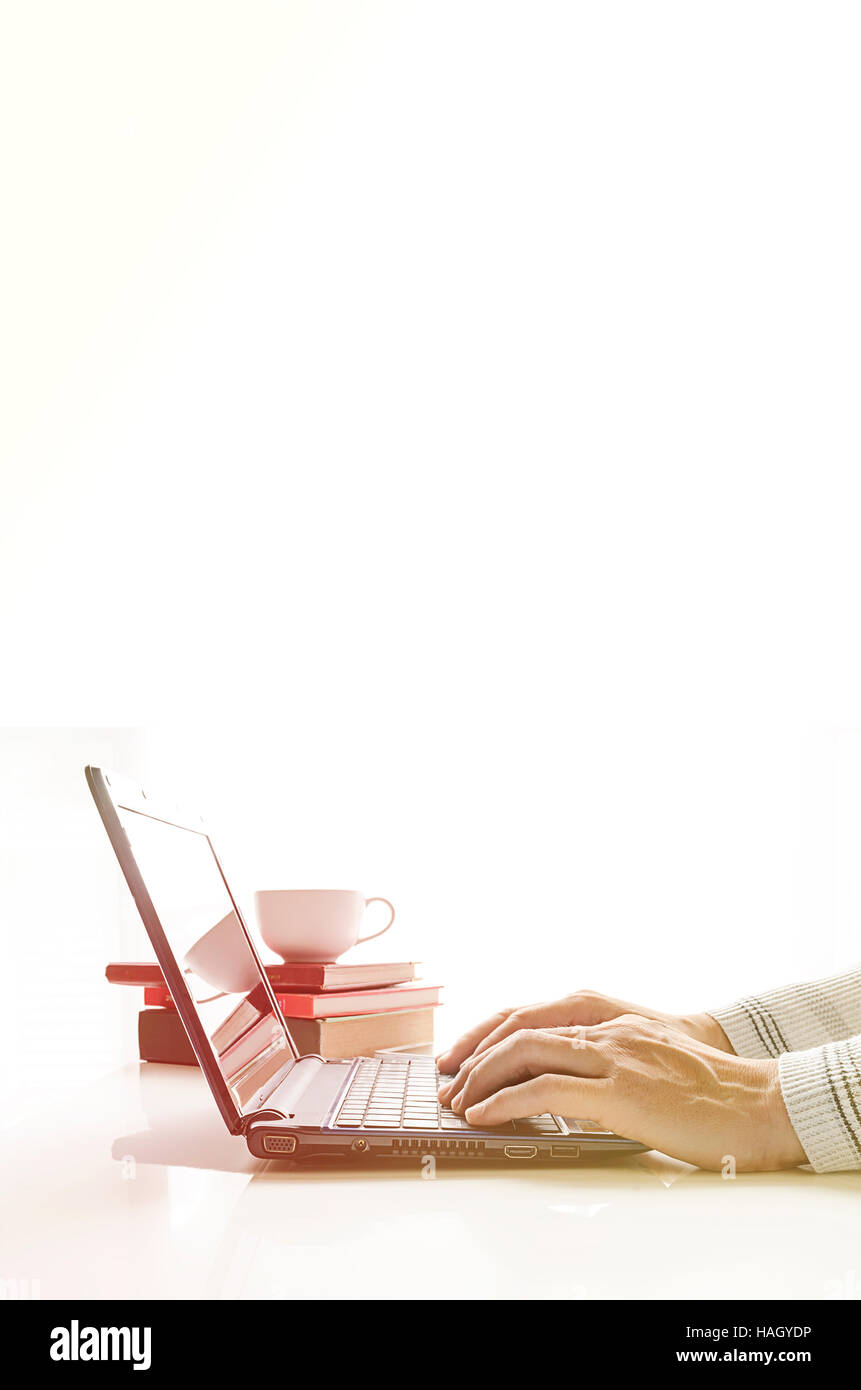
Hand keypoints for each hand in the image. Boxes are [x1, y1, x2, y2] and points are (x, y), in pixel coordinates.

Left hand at [439, 1013, 804, 1171]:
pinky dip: (505, 1101)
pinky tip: (485, 1117)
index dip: (486, 1032)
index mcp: (610, 1015)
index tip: (458, 1054)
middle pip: (518, 1027)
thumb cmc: (707, 1087)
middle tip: (448, 1083)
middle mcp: (606, 1026)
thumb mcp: (647, 1055)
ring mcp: (613, 1055)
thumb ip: (605, 1056)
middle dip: (473, 1055)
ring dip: (480, 1078)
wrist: (758, 1102)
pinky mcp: (620, 1092)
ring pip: (524, 1051)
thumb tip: (558, 1080)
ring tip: (458, 1103)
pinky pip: (545, 1090)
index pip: (529, 1012)